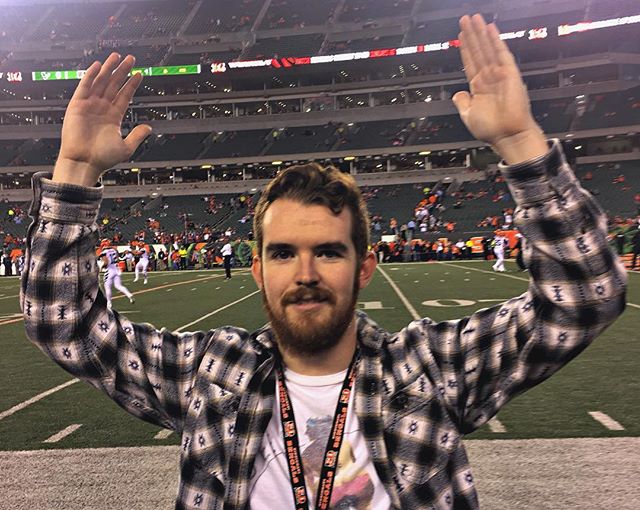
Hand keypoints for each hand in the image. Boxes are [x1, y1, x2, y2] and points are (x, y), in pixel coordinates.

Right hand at [53, 53, 151, 185]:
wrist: (84, 162)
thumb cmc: (102, 158)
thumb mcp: (126, 147)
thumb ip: (137, 136)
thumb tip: (148, 127)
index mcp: (113, 117)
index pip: (124, 95)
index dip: (132, 84)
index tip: (139, 74)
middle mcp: (102, 109)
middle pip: (114, 85)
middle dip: (122, 71)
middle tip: (131, 59)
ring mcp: (90, 106)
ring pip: (101, 82)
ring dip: (109, 69)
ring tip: (117, 57)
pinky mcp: (77, 105)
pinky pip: (85, 87)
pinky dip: (91, 76)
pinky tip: (99, 66)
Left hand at [453, 15, 547, 163]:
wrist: (507, 136)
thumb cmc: (491, 129)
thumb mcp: (468, 116)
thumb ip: (462, 103)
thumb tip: (456, 94)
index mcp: (479, 87)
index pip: (470, 62)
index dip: (465, 48)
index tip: (460, 35)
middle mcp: (489, 78)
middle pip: (478, 51)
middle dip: (471, 34)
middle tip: (465, 18)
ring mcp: (500, 74)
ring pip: (488, 48)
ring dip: (480, 33)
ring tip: (474, 18)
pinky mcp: (510, 74)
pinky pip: (502, 53)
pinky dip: (496, 40)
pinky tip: (490, 29)